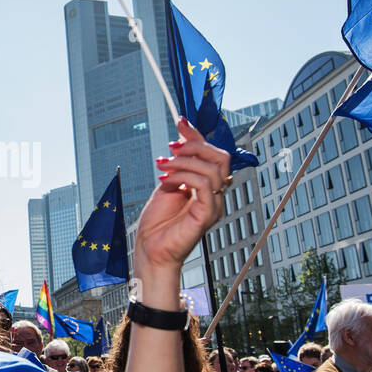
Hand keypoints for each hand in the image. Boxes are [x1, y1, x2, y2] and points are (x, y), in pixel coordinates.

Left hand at [134, 118, 232, 276]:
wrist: (150, 249)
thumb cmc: (157, 221)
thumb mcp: (167, 181)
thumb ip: (178, 161)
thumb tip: (181, 135)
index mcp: (207, 186)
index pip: (213, 153)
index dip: (198, 136)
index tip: (180, 123)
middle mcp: (215, 194)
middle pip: (221, 157)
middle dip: (195, 146)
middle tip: (170, 149)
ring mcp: (213, 205)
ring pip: (212, 169)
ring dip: (184, 162)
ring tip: (163, 166)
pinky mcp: (207, 215)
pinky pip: (204, 186)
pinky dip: (184, 176)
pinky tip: (166, 179)